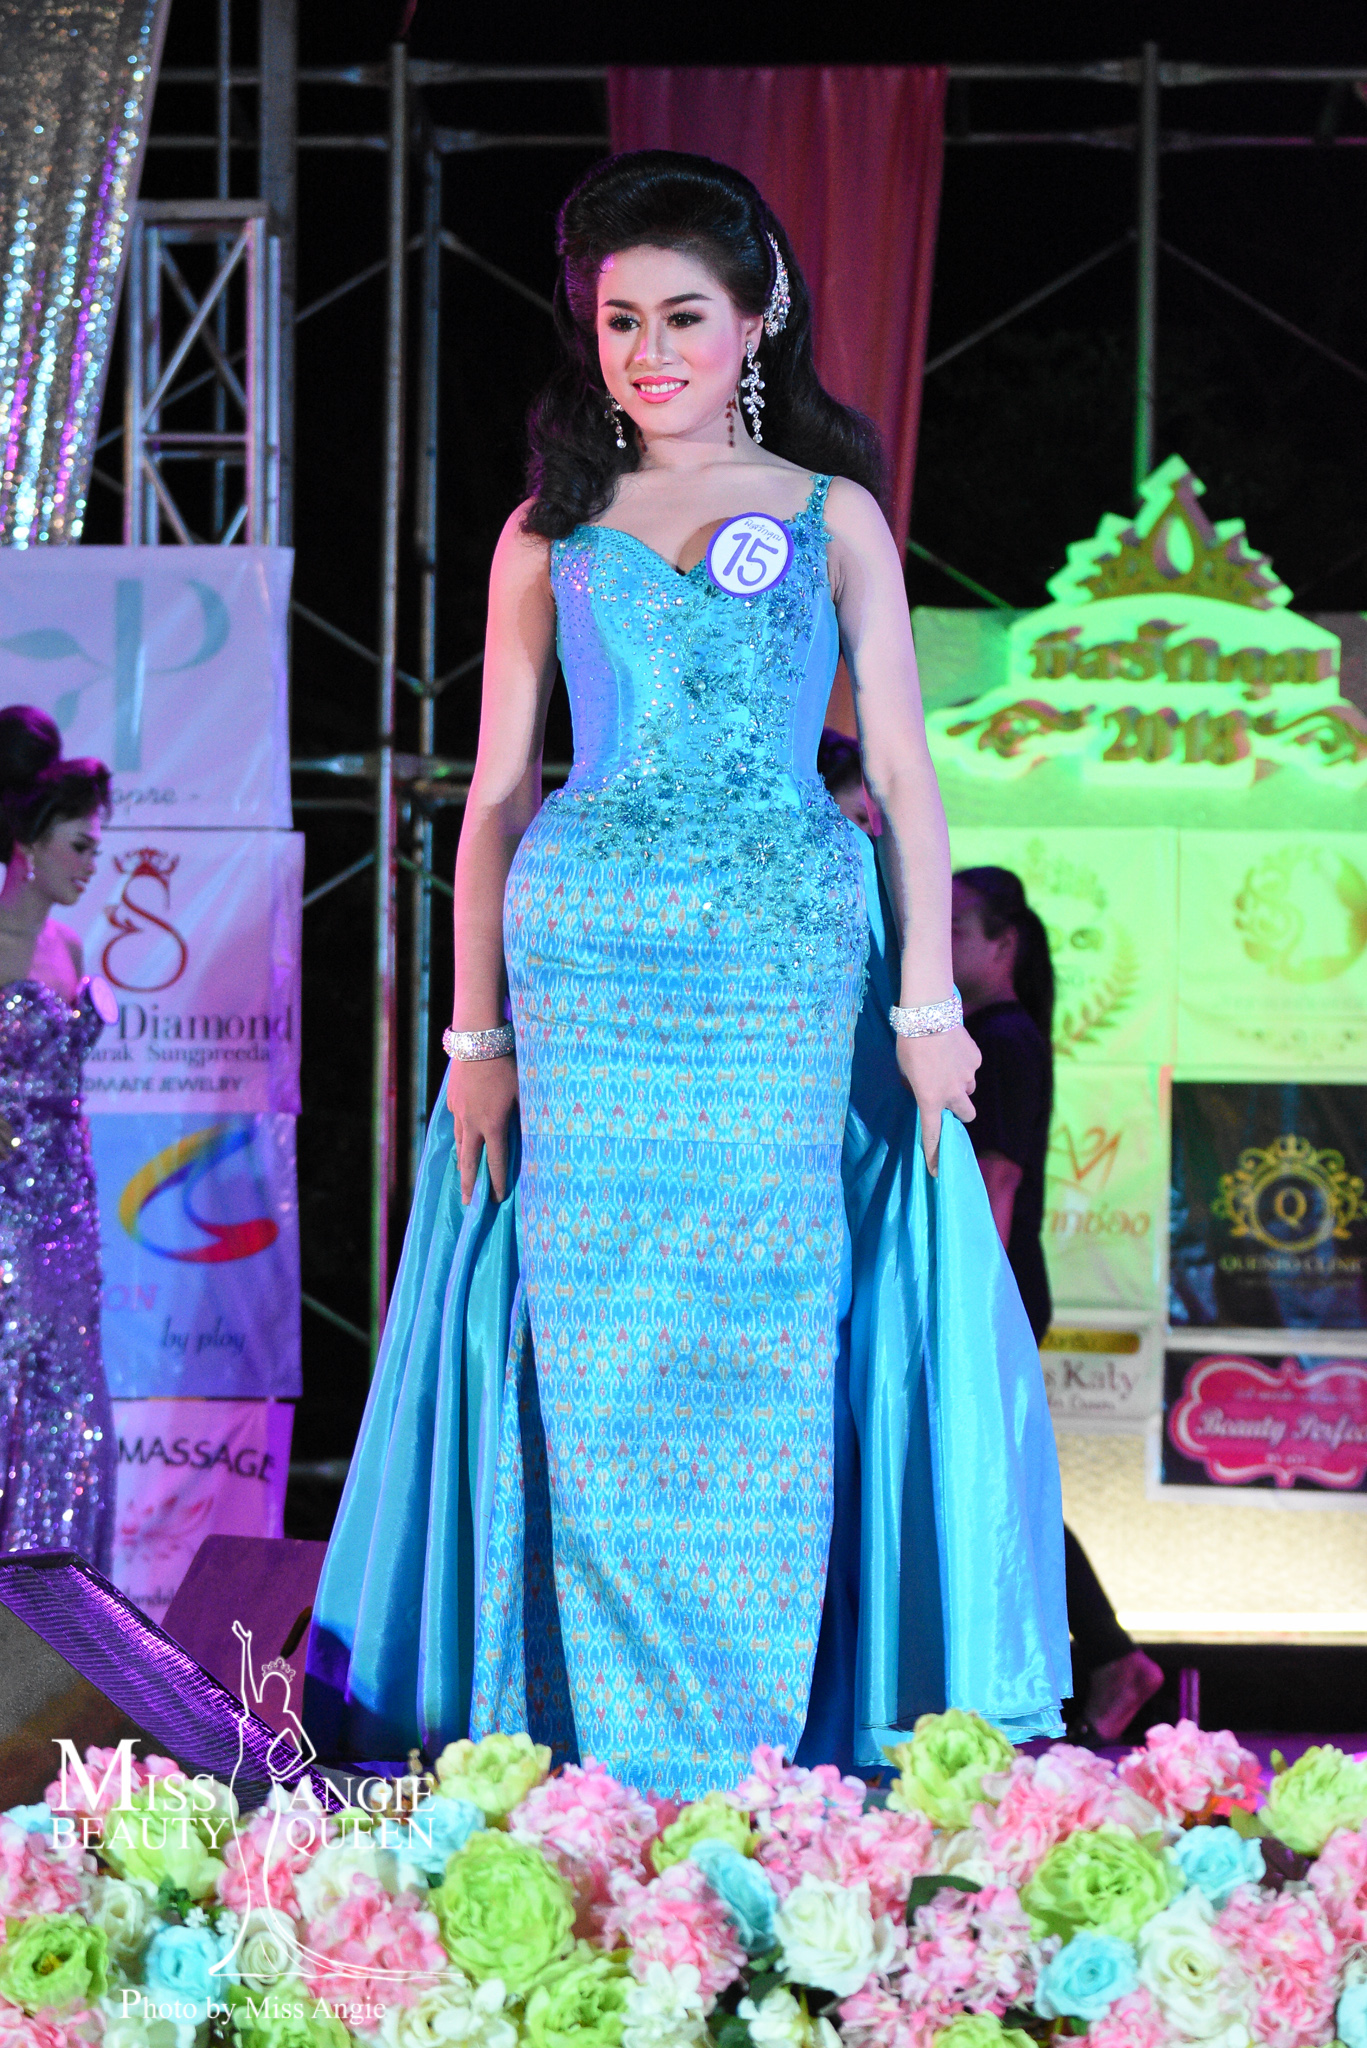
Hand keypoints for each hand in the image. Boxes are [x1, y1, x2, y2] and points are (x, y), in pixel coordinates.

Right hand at [447, 1054, 518, 1202]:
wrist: (478, 1041)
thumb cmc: (507, 1065)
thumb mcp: (523, 1092)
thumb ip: (523, 1115)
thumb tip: (528, 1135)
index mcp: (493, 1125)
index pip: (496, 1162)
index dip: (496, 1183)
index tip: (496, 1199)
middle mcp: (472, 1124)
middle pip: (469, 1162)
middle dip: (468, 1184)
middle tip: (467, 1203)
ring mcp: (459, 1112)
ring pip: (459, 1143)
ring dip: (462, 1161)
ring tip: (464, 1175)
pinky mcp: (452, 1100)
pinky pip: (456, 1124)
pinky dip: (460, 1135)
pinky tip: (462, 1137)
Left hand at [895, 1024, 978, 1175]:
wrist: (928, 1013)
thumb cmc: (908, 1042)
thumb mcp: (904, 1069)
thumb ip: (915, 1084)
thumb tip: (923, 1087)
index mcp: (929, 1099)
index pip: (933, 1134)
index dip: (934, 1155)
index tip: (936, 1172)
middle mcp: (952, 1093)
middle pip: (967, 1114)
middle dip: (960, 1111)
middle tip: (950, 1099)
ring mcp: (968, 1076)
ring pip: (969, 1089)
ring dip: (961, 1084)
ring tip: (946, 1064)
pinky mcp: (975, 1059)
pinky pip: (971, 1068)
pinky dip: (964, 1064)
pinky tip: (952, 1048)